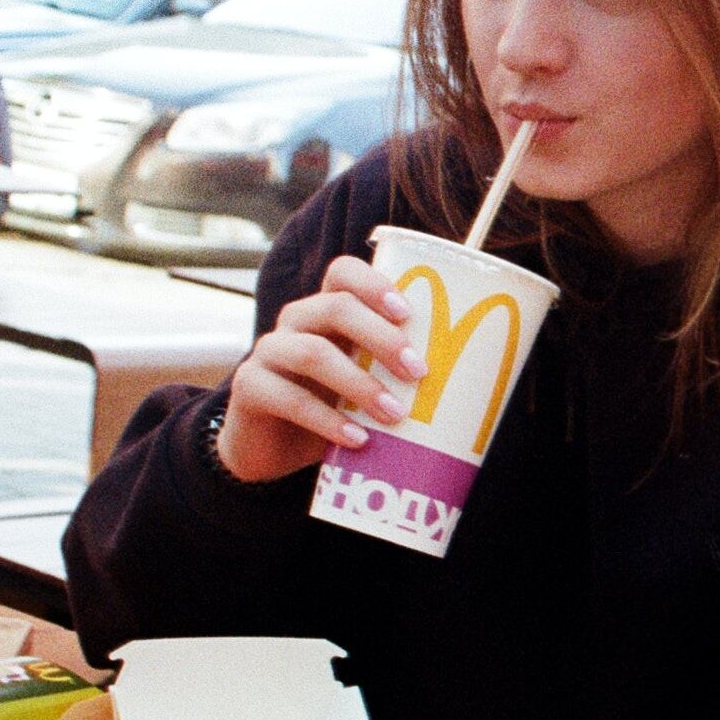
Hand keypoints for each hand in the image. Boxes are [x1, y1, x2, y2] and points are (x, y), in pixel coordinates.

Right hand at [216, 256, 424, 482]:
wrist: (270, 447)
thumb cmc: (332, 407)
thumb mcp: (365, 382)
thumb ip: (395, 371)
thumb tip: (470, 380)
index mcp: (326, 310)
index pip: (343, 272)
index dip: (374, 284)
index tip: (409, 314)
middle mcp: (295, 321)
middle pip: (335, 307)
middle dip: (381, 337)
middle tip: (418, 371)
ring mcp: (268, 351)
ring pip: (313, 353)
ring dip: (360, 384)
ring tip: (394, 415)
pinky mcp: (249, 388)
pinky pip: (289, 398)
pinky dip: (328, 420)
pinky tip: (356, 439)